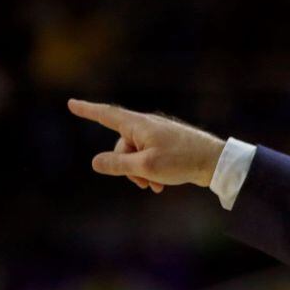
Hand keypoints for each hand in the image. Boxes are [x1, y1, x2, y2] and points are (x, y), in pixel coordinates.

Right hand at [67, 99, 225, 190]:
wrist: (217, 162)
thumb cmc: (182, 161)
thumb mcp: (145, 166)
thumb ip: (118, 165)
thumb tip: (95, 162)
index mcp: (138, 124)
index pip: (106, 115)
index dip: (87, 110)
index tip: (71, 103)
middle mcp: (147, 125)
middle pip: (122, 145)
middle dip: (126, 166)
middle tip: (142, 183)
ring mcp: (159, 135)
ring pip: (137, 154)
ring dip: (140, 172)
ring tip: (154, 186)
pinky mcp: (169, 145)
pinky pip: (151, 157)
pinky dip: (152, 170)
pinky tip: (162, 185)